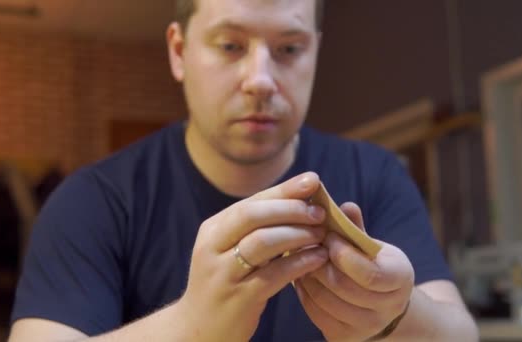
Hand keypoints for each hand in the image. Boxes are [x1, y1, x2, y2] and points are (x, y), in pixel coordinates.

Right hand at [179, 172, 329, 341]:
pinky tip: (319, 258)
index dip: (284, 190)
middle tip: (320, 213)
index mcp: (213, 230)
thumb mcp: (230, 250)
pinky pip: (275, 275)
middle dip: (291, 209)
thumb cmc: (226, 283)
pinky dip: (300, 262)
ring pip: (263, 243)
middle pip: (253, 216)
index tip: (313, 181)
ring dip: (298, 234)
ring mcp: (224, 274)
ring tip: (322, 234)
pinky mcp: (239, 299)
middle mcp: (213, 248)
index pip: (251, 202)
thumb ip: (256, 227)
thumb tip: (299, 199)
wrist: (199, 330)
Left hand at [295, 203, 413, 341]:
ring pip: (325, 300)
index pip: (369, 273)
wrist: (383, 304)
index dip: (343, 253)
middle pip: (343, 287)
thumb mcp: (373, 244)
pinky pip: (315, 312)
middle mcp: (388, 308)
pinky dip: (304, 292)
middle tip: (307, 243)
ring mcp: (366, 327)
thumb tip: (345, 206)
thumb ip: (357, 228)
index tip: (328, 235)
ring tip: (300, 257)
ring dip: (308, 275)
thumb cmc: (374, 264)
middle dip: (320, 262)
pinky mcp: (344, 337)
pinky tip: (302, 275)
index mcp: (400, 279)